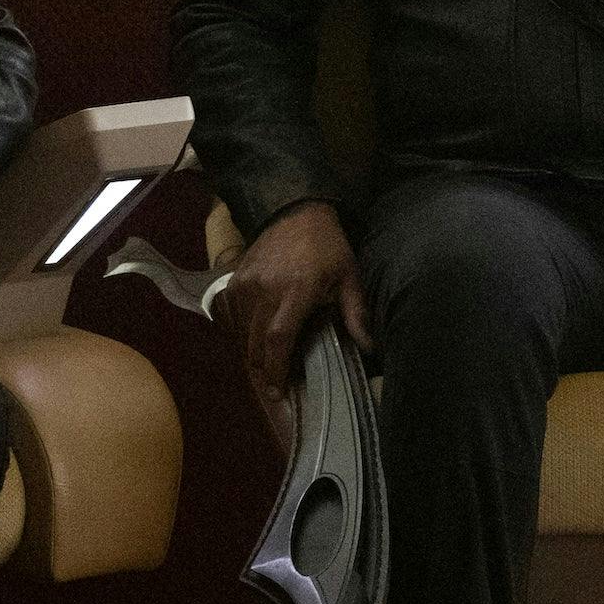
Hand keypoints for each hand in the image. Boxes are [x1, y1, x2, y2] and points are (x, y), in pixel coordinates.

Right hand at [219, 202, 372, 401]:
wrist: (296, 211)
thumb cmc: (328, 247)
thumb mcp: (349, 276)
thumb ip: (356, 312)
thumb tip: (370, 347)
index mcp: (295, 291)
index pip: (278, 339)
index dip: (276, 369)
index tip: (278, 392)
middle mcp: (265, 288)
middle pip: (256, 342)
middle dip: (262, 370)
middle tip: (274, 388)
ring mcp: (246, 283)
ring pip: (242, 332)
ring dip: (253, 352)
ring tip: (267, 364)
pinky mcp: (235, 278)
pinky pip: (233, 315)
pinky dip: (243, 332)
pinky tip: (256, 339)